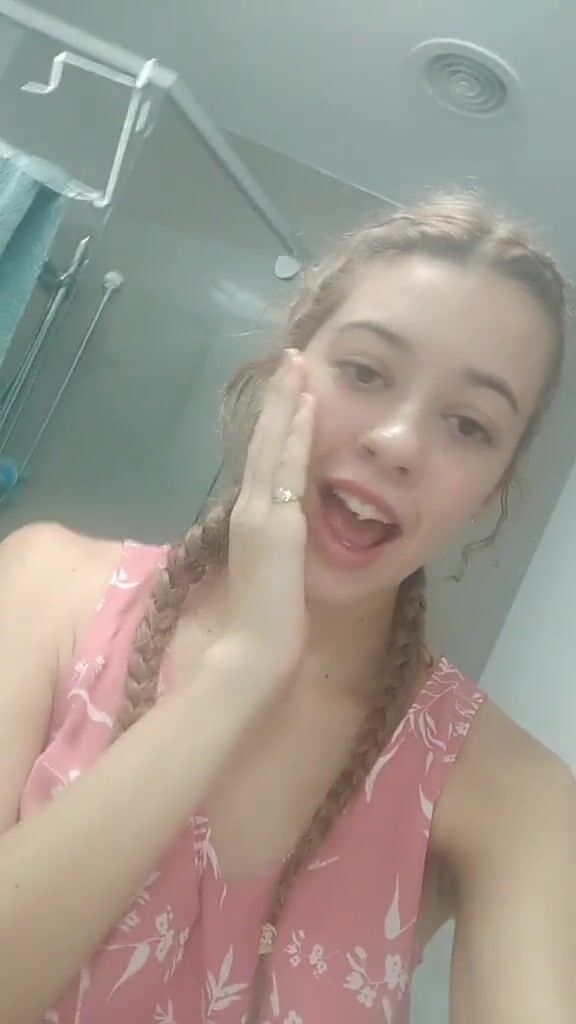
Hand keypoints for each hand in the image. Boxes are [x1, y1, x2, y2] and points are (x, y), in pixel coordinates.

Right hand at [226, 348, 313, 684]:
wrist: (256, 647)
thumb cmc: (268, 619)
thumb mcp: (277, 568)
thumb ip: (283, 542)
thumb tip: (297, 525)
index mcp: (251, 517)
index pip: (264, 458)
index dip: (276, 421)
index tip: (289, 389)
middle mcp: (250, 506)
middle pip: (264, 439)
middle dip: (277, 397)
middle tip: (290, 357)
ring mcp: (259, 511)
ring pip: (272, 443)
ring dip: (285, 402)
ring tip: (296, 364)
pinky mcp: (275, 521)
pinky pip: (288, 467)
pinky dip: (295, 433)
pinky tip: (307, 404)